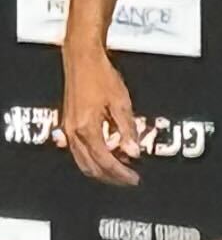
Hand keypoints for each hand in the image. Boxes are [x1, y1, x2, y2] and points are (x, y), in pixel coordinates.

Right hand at [58, 45, 138, 187]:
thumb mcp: (122, 103)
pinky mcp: (68, 124)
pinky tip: (108, 154)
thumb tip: (133, 152)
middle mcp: (74, 132)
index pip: (105, 161)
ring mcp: (68, 129)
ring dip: (101, 169)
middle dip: (110, 177)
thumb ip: (127, 130)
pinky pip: (79, 150)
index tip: (134, 179)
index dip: (121, 173)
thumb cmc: (101, 77)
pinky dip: (93, 157)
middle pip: (90, 167)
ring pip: (82, 161)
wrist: (82, 60)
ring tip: (121, 169)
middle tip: (128, 179)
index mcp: (87, 129)